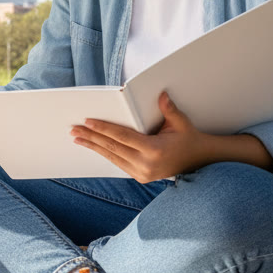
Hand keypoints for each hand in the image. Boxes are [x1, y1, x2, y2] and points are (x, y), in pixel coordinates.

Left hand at [71, 92, 212, 181]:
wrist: (199, 161)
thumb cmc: (189, 139)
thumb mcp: (181, 123)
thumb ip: (169, 110)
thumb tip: (161, 95)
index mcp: (154, 150)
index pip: (122, 137)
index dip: (103, 129)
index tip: (87, 122)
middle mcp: (146, 165)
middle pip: (112, 148)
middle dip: (91, 138)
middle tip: (74, 130)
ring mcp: (143, 174)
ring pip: (112, 157)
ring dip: (94, 147)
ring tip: (77, 138)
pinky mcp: (141, 177)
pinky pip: (118, 163)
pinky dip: (105, 153)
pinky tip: (93, 146)